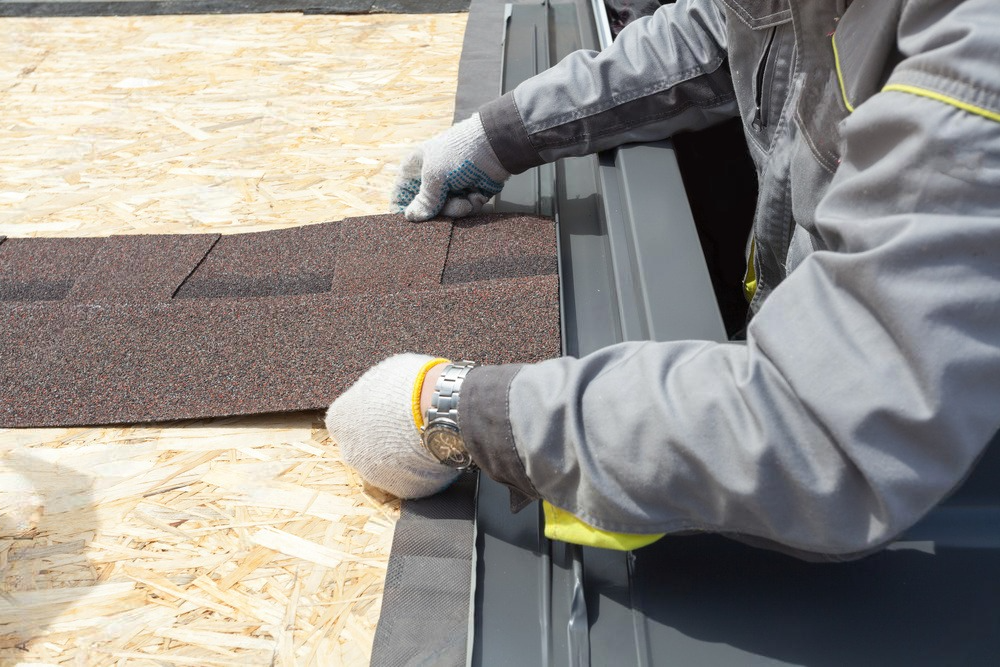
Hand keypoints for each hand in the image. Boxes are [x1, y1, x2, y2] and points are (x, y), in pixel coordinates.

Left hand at [325, 354, 456, 498]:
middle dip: (381, 439)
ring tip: (424, 437)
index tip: (384, 411)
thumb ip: (374, 389)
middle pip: (363, 447)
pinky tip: (433, 451)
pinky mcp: (401, 489)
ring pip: (386, 466)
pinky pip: (410, 479)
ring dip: (400, 456)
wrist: (441, 410)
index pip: (346, 421)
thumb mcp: (384, 373)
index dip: (368, 416)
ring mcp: (375, 474)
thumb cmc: (411, 385)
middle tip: (405, 426)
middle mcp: (351, 452)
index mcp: (340, 420)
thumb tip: (380, 391)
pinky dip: (420, 470)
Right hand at [392, 114, 510, 221]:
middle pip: (427, 209)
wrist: (495, 146)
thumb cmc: (459, 152)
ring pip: (447, 212)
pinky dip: (471, 205)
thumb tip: (411, 217)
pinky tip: (475, 195)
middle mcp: (432, 178)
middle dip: (440, 211)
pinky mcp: (468, 193)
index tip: (412, 222)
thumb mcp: (435, 175)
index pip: (401, 194)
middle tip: (449, 205)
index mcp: (416, 168)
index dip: (404, 209)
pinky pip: (464, 209)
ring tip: (466, 200)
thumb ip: (424, 200)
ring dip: (458, 208)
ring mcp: (451, 186)